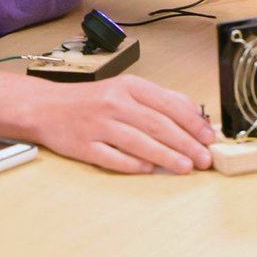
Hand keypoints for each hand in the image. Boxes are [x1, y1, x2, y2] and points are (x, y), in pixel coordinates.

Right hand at [34, 74, 215, 173]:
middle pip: (157, 124)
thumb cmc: (91, 99)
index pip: (167, 103)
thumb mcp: (125, 88)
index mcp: (128, 85)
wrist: (48, 106)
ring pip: (139, 142)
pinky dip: (134, 165)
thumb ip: (158, 97)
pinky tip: (149, 170)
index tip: (209, 136)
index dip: (192, 121)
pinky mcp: (85, 145)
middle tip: (204, 158)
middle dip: (185, 143)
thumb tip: (193, 112)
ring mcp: (99, 125)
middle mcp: (114, 102)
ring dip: (166, 156)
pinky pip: (114, 158)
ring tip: (186, 167)